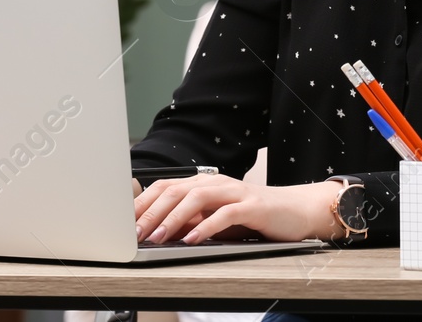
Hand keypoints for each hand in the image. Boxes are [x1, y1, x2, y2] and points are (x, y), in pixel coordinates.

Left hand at [133, 173, 340, 244]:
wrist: (296, 211)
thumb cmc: (254, 216)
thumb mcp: (216, 218)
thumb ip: (191, 221)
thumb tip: (157, 233)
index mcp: (205, 184)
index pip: (166, 186)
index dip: (143, 202)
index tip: (124, 222)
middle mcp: (217, 183)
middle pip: (176, 190)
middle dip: (152, 212)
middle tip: (136, 232)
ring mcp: (235, 192)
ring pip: (197, 198)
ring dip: (173, 218)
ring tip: (158, 236)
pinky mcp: (252, 206)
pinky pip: (225, 214)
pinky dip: (206, 227)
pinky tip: (192, 239)